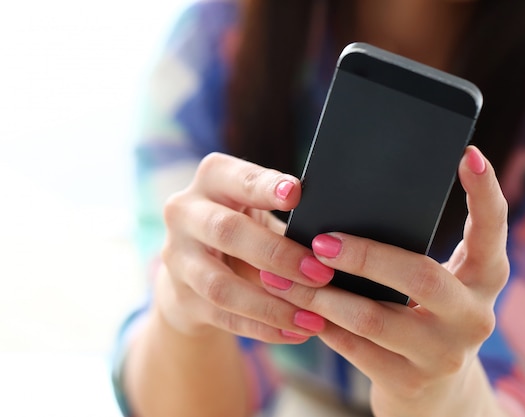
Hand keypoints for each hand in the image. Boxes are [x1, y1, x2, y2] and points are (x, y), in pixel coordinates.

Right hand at [157, 152, 334, 342]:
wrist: (195, 268)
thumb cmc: (244, 228)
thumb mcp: (258, 210)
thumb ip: (285, 215)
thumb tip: (333, 238)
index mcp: (212, 179)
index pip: (237, 178)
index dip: (264, 186)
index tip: (296, 194)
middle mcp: (185, 213)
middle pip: (226, 231)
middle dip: (277, 254)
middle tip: (320, 273)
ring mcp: (177, 258)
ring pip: (221, 285)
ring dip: (271, 305)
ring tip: (312, 318)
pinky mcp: (182, 297)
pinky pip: (224, 317)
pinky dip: (263, 328)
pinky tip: (295, 332)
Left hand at [261, 146, 509, 415]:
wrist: (438, 396)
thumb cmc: (427, 318)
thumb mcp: (436, 286)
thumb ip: (411, 253)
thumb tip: (346, 209)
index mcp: (484, 279)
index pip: (493, 230)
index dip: (485, 192)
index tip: (469, 153)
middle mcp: (474, 316)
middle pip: (420, 276)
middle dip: (364, 256)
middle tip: (319, 241)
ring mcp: (444, 353)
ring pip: (374, 318)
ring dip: (321, 294)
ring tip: (282, 274)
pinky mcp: (410, 382)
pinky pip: (354, 348)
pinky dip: (320, 323)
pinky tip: (296, 308)